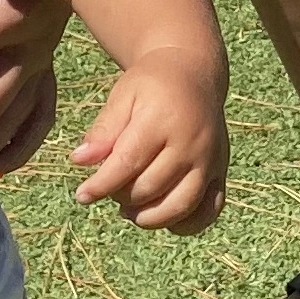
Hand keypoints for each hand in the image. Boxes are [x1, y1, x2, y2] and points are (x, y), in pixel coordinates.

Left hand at [71, 53, 226, 233]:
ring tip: (129, 210)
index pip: (127, 163)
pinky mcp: (221, 173)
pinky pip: (208, 211)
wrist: (194, 74)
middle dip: (122, 196)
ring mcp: (211, 161)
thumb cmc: (151, 86)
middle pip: (150, 188)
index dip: (101, 185)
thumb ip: (103, 130)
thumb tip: (78, 160)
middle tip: (110, 187)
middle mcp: (192, 143)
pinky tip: (161, 215)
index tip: (82, 195)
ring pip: (180, 207)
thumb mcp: (122, 96)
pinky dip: (184, 224)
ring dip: (149, 217)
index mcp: (164, 120)